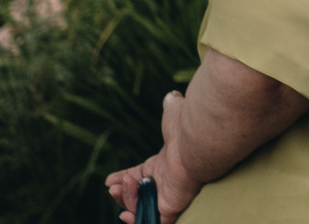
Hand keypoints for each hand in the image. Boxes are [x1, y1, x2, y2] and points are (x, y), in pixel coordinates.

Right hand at [103, 89, 201, 223]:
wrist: (199, 144)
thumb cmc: (187, 130)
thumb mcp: (173, 116)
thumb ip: (171, 108)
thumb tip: (172, 96)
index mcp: (161, 166)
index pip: (139, 177)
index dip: (123, 180)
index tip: (109, 181)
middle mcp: (164, 183)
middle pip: (135, 194)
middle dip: (120, 192)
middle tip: (113, 186)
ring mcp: (167, 197)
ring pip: (138, 207)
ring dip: (126, 199)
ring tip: (123, 186)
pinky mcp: (170, 209)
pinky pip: (150, 222)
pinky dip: (135, 219)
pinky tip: (126, 212)